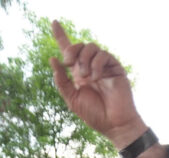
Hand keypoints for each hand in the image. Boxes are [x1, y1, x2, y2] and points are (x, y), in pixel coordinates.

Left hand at [49, 21, 145, 148]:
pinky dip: (97, 65)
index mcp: (78, 73)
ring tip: (86, 77)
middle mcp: (90, 66)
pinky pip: (104, 55)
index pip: (68, 51)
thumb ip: (61, 81)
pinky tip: (96, 78)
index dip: (60, 35)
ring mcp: (103, 66)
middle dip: (71, 51)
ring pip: (91, 47)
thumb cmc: (94, 114)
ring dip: (84, 59)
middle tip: (69, 64)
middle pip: (79, 45)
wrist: (113, 124)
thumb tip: (53, 59)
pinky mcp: (115, 67)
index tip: (53, 22)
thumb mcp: (72, 99)